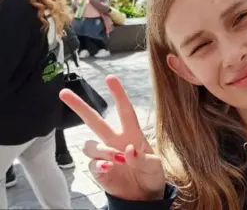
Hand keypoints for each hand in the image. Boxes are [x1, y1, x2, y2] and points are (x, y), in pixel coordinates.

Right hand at [60, 75, 165, 200]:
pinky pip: (91, 164)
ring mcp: (105, 156)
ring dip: (101, 149)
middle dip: (79, 106)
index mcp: (132, 135)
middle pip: (94, 121)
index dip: (118, 94)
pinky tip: (109, 167)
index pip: (125, 110)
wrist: (145, 196)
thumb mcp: (155, 166)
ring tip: (116, 158)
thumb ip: (143, 158)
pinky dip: (99, 164)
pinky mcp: (99, 172)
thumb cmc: (152, 175)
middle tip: (64, 93)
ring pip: (90, 144)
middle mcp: (115, 141)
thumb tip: (128, 150)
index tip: (110, 78)